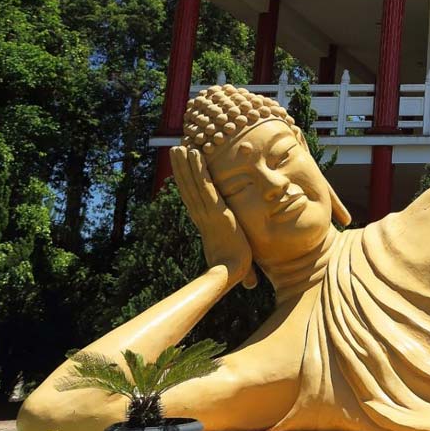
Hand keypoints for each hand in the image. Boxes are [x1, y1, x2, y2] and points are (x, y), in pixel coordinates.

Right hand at [170, 146, 255, 289]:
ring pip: (193, 182)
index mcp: (204, 223)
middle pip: (188, 186)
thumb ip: (243, 267)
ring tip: (181, 146)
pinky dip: (199, 168)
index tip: (184, 169)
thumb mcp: (237, 262)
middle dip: (182, 167)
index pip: (193, 198)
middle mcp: (201, 214)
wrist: (228, 272)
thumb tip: (252, 284)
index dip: (187, 182)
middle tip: (176, 149)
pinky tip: (196, 153)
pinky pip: (205, 184)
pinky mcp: (215, 208)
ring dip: (186, 163)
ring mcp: (206, 210)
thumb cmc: (232, 269)